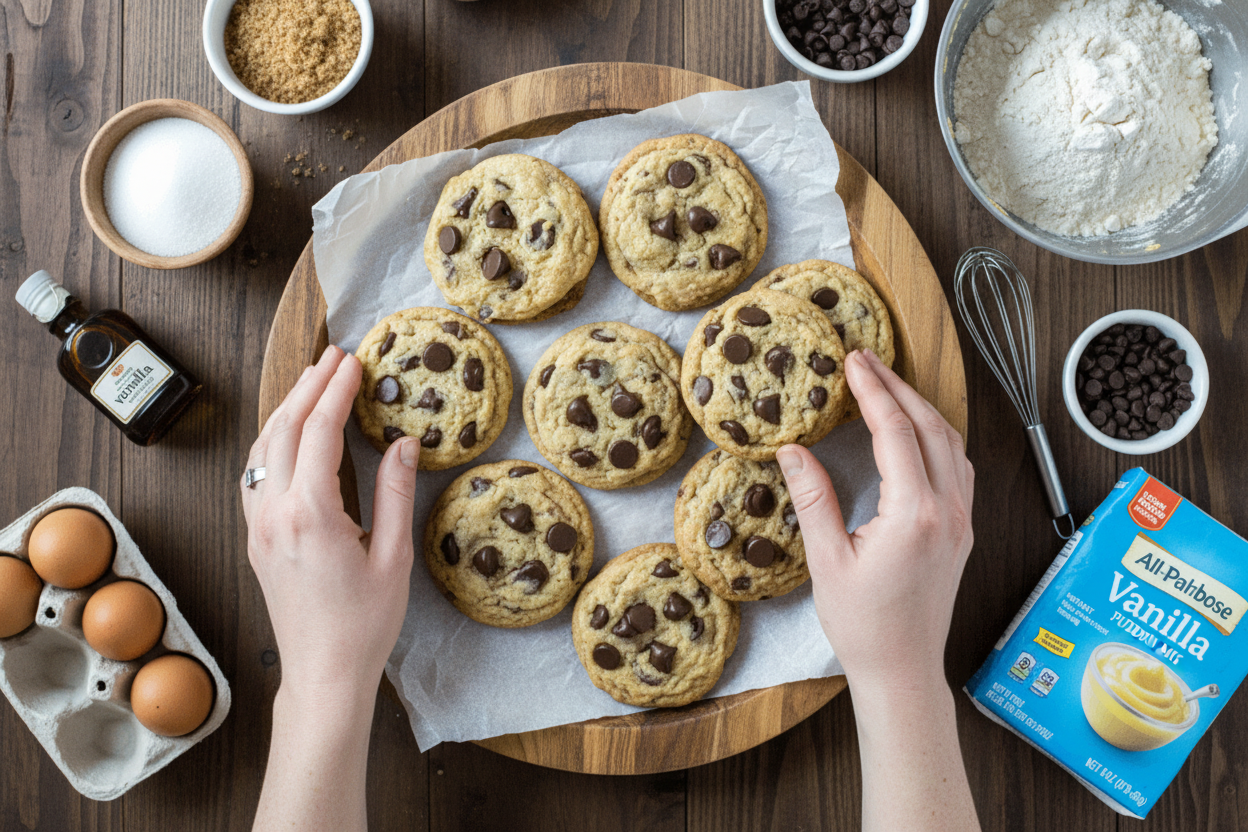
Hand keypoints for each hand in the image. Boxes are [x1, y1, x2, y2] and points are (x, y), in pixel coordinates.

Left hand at [241, 346, 419, 709]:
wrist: (323, 672)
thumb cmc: (364, 624)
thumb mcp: (394, 557)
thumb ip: (395, 494)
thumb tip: (404, 444)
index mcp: (310, 514)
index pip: (319, 432)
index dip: (336, 391)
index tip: (352, 362)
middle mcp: (274, 514)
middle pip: (283, 430)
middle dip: (308, 386)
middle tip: (333, 357)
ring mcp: (258, 526)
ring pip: (262, 449)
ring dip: (286, 409)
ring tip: (312, 382)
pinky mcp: (255, 539)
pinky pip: (256, 475)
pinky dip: (272, 441)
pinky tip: (288, 433)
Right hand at [777, 349, 973, 694]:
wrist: (904, 672)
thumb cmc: (864, 626)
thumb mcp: (826, 561)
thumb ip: (813, 499)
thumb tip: (792, 450)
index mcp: (914, 514)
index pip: (895, 432)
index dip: (872, 391)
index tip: (852, 361)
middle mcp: (947, 510)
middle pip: (930, 426)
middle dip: (897, 387)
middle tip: (865, 360)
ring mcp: (961, 520)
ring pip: (951, 443)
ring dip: (920, 408)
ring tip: (887, 385)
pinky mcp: (962, 531)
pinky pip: (957, 467)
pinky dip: (936, 436)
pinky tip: (914, 431)